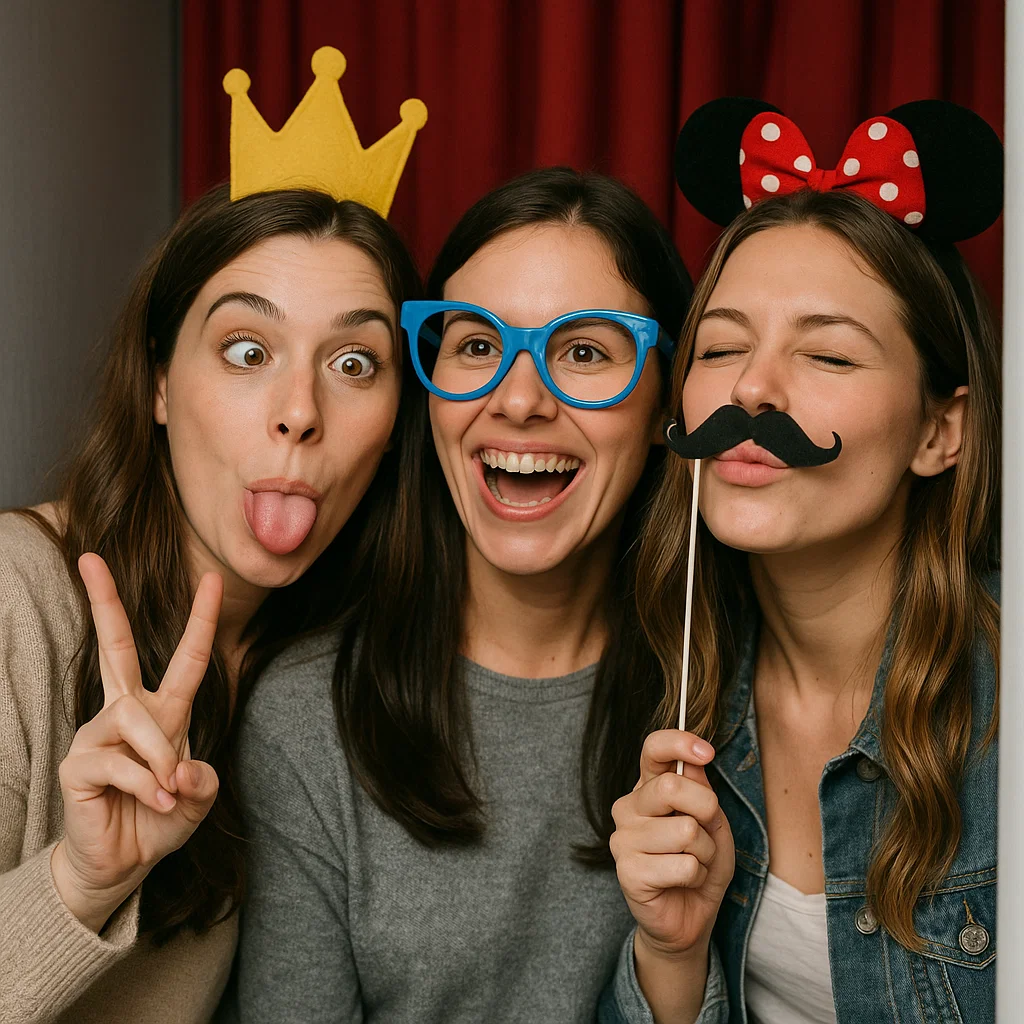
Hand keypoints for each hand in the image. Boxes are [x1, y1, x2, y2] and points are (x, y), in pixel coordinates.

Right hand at [50, 554, 222, 931]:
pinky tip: (154, 801)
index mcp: (163, 711)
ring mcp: (97, 734)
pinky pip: (119, 762)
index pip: (186, 658)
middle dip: (105, 602)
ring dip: (160, 757)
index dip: (199, 619)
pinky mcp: (77, 763)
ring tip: (168, 790)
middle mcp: (127, 712)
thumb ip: (203, 781)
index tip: (211, 578)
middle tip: (89, 558)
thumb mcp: (197, 800)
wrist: (121, 864)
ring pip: (135, 719)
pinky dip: (146, 784)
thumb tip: (186, 768)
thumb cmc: (158, 821)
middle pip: (116, 647)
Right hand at [610, 730, 734, 961]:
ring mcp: (623, 838)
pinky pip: (683, 865)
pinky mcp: (627, 871)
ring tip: (693, 864)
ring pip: (685, 831)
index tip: (706, 752)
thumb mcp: (713, 823)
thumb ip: (703, 791)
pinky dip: (696, 876)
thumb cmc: (700, 864)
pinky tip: (682, 882)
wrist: (688, 917)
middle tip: (707, 833)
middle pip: (672, 788)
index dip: (679, 743)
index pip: (653, 749)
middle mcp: (629, 807)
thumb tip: (694, 763)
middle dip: (707, 811)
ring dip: (705, 853)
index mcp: (647, 788)